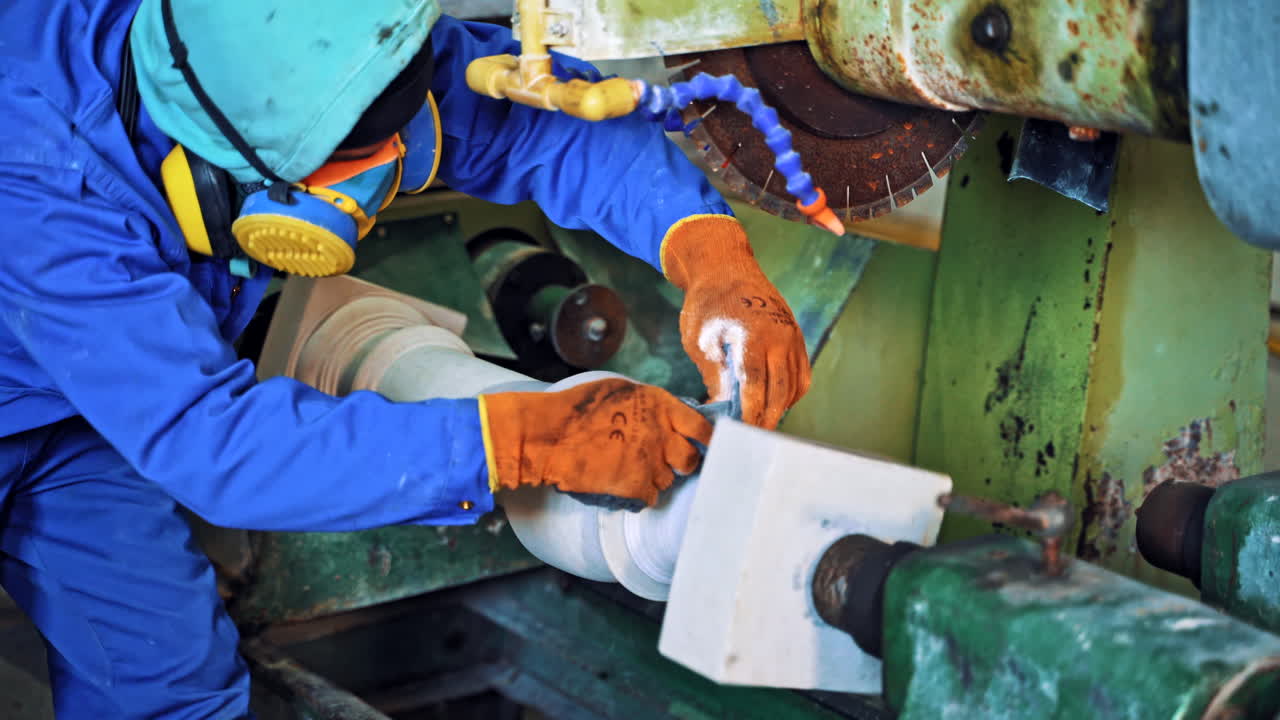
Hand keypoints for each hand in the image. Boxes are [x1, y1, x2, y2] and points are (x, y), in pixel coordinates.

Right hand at [479, 378, 712, 506]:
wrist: (548, 436)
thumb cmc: (576, 409)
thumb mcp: (620, 391)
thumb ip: (648, 405)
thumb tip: (666, 416)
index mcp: (660, 406)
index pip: (701, 427)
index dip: (707, 440)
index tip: (708, 447)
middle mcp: (662, 434)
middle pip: (690, 459)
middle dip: (681, 463)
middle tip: (665, 463)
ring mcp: (651, 463)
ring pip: (667, 480)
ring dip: (653, 478)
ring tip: (626, 469)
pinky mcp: (637, 487)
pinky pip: (649, 497)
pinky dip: (636, 494)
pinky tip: (618, 483)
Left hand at [662, 215, 810, 428]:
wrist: (726, 266)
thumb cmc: (707, 304)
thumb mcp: (700, 341)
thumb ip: (714, 376)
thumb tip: (722, 410)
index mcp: (752, 336)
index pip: (755, 388)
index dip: (749, 415)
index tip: (739, 436)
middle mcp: (778, 336)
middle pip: (780, 392)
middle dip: (767, 420)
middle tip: (752, 442)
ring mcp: (792, 336)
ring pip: (794, 386)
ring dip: (780, 409)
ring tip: (762, 427)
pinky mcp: (796, 336)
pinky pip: (801, 374)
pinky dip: (791, 394)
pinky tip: (775, 404)